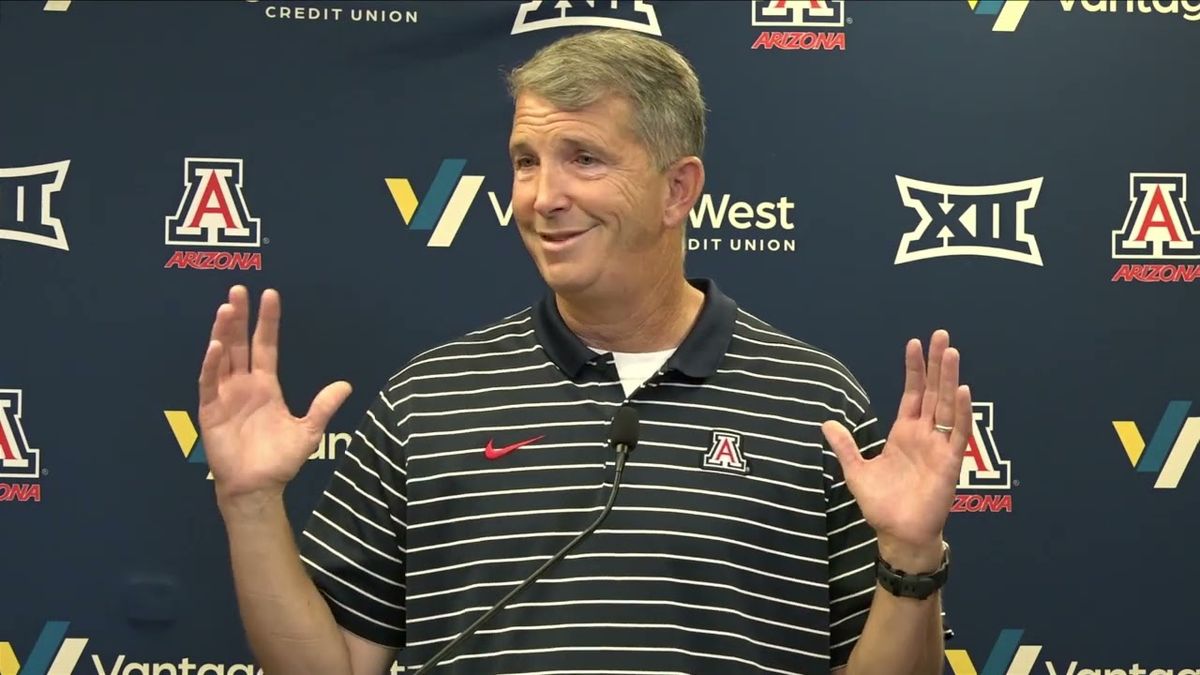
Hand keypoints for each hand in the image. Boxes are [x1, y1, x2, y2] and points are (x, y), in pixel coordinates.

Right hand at [198, 285, 351, 506]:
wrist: (258, 488)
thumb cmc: (280, 461)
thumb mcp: (309, 431)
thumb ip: (323, 406)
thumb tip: (346, 384)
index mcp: (266, 386)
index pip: (265, 345)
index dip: (267, 322)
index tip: (270, 295)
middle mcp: (244, 385)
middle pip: (240, 343)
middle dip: (240, 317)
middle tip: (239, 289)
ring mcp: (225, 396)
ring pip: (222, 357)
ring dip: (222, 333)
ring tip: (227, 308)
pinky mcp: (210, 410)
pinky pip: (209, 383)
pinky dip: (211, 365)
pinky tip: (215, 346)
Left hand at [821, 330, 969, 570]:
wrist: (898, 534)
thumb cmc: (882, 505)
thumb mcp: (856, 471)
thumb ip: (845, 446)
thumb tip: (825, 422)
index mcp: (904, 434)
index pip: (912, 394)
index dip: (913, 369)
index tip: (914, 343)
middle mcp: (924, 435)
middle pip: (932, 391)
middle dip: (937, 363)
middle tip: (941, 335)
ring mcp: (939, 447)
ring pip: (947, 405)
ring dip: (950, 379)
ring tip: (952, 352)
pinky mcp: (949, 463)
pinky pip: (958, 433)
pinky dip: (961, 412)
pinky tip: (962, 390)